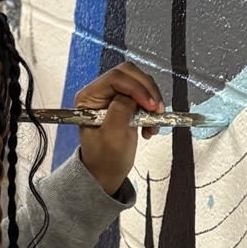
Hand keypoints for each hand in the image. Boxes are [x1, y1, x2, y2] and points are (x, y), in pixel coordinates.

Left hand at [75, 61, 162, 195]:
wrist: (107, 172)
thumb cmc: (105, 159)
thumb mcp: (111, 137)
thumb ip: (119, 111)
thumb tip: (132, 95)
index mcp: (89, 97)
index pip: (115, 78)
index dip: (136, 88)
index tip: (150, 106)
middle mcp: (100, 92)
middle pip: (129, 74)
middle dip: (147, 90)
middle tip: (157, 110)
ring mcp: (114, 96)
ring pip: (140, 82)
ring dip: (152, 99)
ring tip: (153, 123)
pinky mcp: (127, 102)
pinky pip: (145, 94)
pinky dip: (153, 108)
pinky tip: (150, 127)